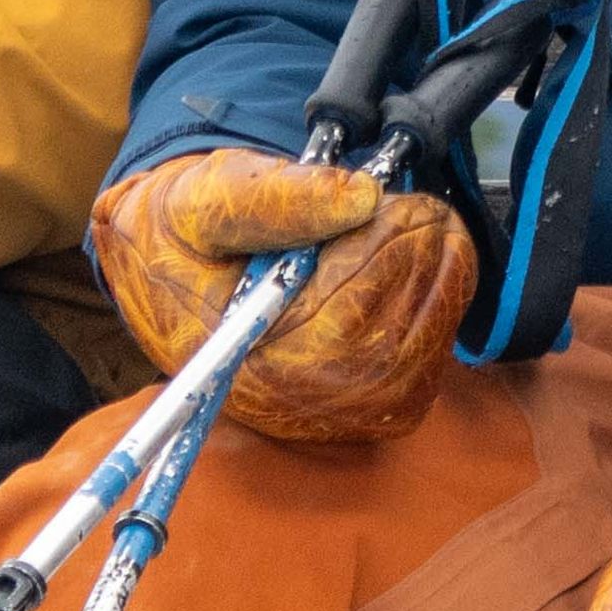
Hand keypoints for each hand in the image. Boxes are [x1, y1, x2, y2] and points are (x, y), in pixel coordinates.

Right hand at [94, 144, 472, 449]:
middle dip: (418, 261)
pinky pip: (424, 372)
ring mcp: (327, 414)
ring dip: (439, 282)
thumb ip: (276, 198)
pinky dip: (440, 312)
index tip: (390, 199)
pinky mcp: (359, 410)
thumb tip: (361, 197)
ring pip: (416, 358)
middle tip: (422, 206)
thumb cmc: (184, 232)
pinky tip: (425, 266)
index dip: (380, 253)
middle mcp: (285, 400)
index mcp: (241, 355)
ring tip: (427, 226)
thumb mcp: (206, 198)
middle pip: (388, 343)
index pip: (339, 322)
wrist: (171, 269)